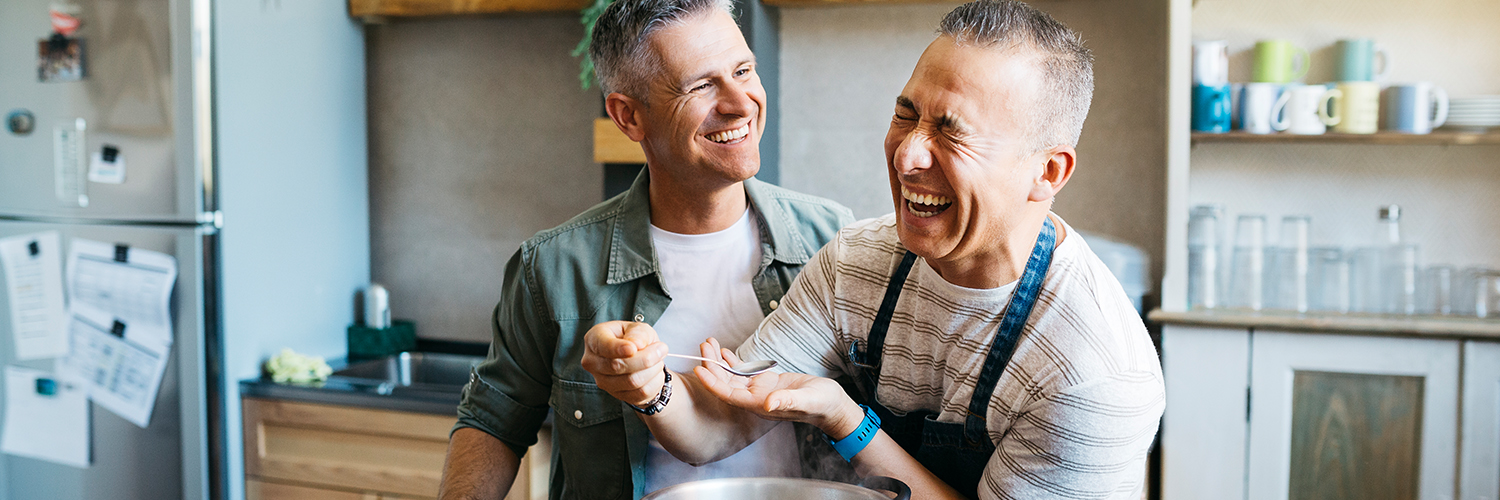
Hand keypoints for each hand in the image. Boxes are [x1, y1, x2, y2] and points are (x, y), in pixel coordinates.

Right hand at [581, 321, 668, 407]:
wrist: (639, 357)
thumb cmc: (634, 338)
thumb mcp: (638, 328)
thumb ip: (638, 333)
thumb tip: (637, 345)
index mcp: (594, 339)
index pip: (603, 347)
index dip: (618, 349)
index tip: (633, 348)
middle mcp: (593, 362)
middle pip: (618, 366)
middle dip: (645, 358)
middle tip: (661, 348)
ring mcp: (603, 381)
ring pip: (632, 381)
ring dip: (653, 370)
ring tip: (659, 359)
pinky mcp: (617, 395)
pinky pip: (640, 393)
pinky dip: (654, 382)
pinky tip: (655, 372)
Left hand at [692, 340, 863, 438]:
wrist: (831, 404)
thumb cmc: (821, 404)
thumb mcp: (806, 399)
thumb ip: (787, 401)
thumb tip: (769, 404)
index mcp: (760, 405)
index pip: (729, 395)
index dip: (713, 383)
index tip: (699, 369)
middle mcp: (755, 399)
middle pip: (726, 383)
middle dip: (712, 366)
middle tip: (704, 346)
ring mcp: (760, 391)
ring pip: (732, 376)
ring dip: (719, 362)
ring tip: (709, 344)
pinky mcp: (766, 382)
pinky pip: (744, 373)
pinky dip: (733, 362)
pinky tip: (724, 352)